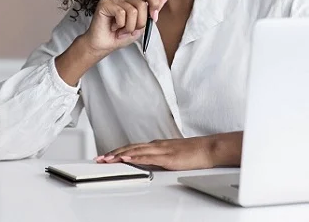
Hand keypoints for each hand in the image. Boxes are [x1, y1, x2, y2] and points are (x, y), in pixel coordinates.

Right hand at [83, 0, 168, 54]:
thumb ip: (153, 10)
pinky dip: (120, 25)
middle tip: (130, 29)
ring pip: (132, 11)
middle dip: (139, 23)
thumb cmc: (120, 36)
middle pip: (142, 4)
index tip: (153, 18)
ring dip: (128, 27)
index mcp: (134, 0)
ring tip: (121, 29)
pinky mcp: (105, 3)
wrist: (104, 45)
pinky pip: (120, 13)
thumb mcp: (142, 25)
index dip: (154, 4)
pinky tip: (113, 26)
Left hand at [95, 132, 242, 170]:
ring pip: (135, 151)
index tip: (106, 156)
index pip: (133, 147)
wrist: (209, 148)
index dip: (118, 151)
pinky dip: (135, 157)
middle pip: (130, 148)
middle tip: (99, 158)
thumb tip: (151, 163)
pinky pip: (148, 157)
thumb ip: (160, 158)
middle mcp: (157, 145)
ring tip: (106, 159)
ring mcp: (161, 150)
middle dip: (113, 153)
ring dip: (119, 155)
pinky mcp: (167, 157)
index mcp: (158, 145)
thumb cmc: (195, 152)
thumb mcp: (173, 155)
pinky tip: (126, 159)